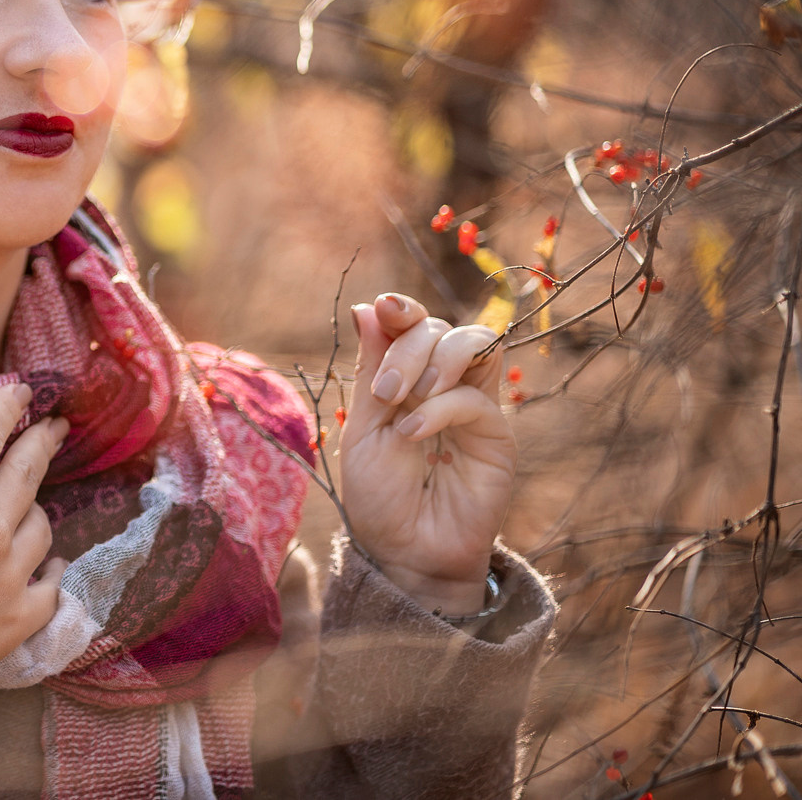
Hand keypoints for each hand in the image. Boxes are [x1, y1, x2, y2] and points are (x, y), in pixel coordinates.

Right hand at [0, 383, 69, 720]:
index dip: (5, 408)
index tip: (21, 392)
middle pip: (27, 471)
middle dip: (42, 442)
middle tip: (55, 426)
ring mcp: (12, 574)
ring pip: (42, 525)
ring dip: (36, 508)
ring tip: (30, 503)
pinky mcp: (22, 617)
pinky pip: (54, 582)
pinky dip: (54, 568)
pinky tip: (51, 564)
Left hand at [337, 293, 516, 614]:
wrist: (404, 553)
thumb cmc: (379, 495)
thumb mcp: (363, 427)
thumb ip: (372, 370)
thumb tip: (367, 307)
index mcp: (408, 378)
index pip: (416, 323)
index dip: (404, 308)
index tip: (384, 306)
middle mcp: (445, 385)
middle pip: (442, 327)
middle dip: (409, 344)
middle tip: (385, 390)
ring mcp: (475, 408)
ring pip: (475, 344)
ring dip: (434, 360)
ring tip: (403, 399)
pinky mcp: (497, 437)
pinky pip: (476, 399)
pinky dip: (439, 407)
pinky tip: (413, 433)